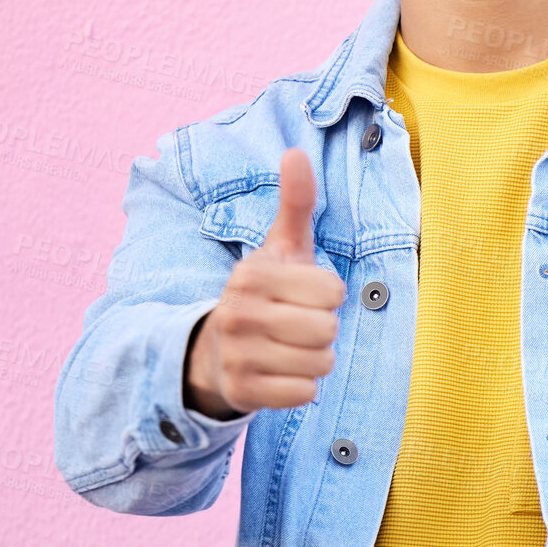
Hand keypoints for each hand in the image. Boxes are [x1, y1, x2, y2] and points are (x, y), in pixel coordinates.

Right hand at [183, 147, 346, 418]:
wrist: (215, 352)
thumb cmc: (265, 294)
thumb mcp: (280, 249)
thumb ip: (295, 204)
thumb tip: (296, 152)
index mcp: (252, 273)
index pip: (332, 290)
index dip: (327, 295)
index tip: (303, 295)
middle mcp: (238, 313)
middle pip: (327, 330)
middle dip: (323, 330)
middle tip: (297, 325)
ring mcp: (236, 354)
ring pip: (320, 364)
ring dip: (314, 360)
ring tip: (289, 348)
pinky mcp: (241, 392)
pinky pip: (304, 393)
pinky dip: (301, 387)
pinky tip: (280, 373)